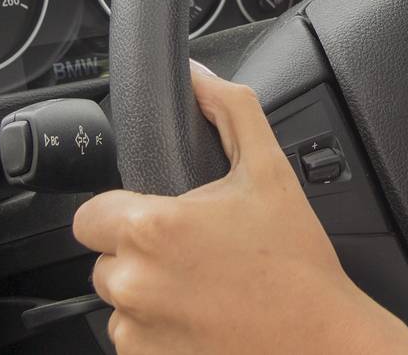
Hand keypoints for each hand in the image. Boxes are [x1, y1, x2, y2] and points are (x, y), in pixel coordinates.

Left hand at [73, 62, 407, 353]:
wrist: (317, 339)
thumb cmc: (295, 263)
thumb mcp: (270, 171)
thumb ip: (230, 112)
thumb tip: (200, 78)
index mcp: (153, 228)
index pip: (89, 214)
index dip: (122, 210)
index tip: (160, 215)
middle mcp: (133, 283)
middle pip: (104, 257)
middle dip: (141, 251)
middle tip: (195, 250)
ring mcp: (135, 330)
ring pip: (118, 298)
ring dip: (149, 290)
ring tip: (203, 285)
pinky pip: (132, 336)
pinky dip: (158, 327)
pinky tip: (202, 315)